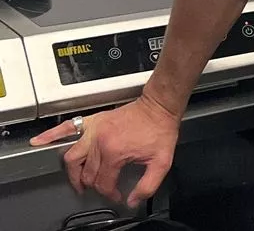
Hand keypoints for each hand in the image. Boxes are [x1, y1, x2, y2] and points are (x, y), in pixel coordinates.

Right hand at [30, 95, 180, 207]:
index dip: (110, 193)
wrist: (159, 106)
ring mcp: (93, 131)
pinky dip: (51, 135)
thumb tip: (133, 200)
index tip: (117, 195)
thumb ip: (148, 185)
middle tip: (100, 189)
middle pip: (87, 173)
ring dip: (73, 173)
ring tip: (78, 182)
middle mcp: (99, 142)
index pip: (103, 182)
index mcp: (115, 153)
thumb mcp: (162, 162)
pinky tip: (39, 142)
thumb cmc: (160, 130)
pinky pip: (66, 128)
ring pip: (72, 158)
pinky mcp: (92, 121)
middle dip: (93, 185)